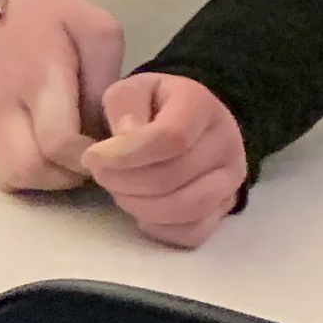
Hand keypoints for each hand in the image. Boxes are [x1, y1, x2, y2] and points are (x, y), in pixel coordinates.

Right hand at [0, 0, 124, 194]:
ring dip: (45, 180)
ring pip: (11, 175)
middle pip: (29, 168)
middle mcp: (10, 106)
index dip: (88, 155)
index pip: (58, 140)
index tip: (108, 146)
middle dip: (65, 176)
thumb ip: (106, 80)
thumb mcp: (98, 29)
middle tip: (90, 160)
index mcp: (42, 78)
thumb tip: (104, 128)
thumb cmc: (52, 12)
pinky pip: (2, 167)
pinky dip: (28, 173)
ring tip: (70, 162)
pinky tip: (48, 157)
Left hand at [84, 73, 248, 247]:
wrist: (186, 124)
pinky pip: (193, 231)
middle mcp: (226, 141)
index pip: (170, 138)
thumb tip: (126, 135)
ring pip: (185, 208)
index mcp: (202, 105)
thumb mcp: (132, 90)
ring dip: (138, 206)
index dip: (125, 154)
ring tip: (120, 191)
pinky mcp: (225, 207)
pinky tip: (141, 212)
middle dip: (123, 182)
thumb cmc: (151, 107)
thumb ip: (124, 105)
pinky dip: (160, 228)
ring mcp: (230, 178)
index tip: (92, 158)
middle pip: (172, 176)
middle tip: (102, 174)